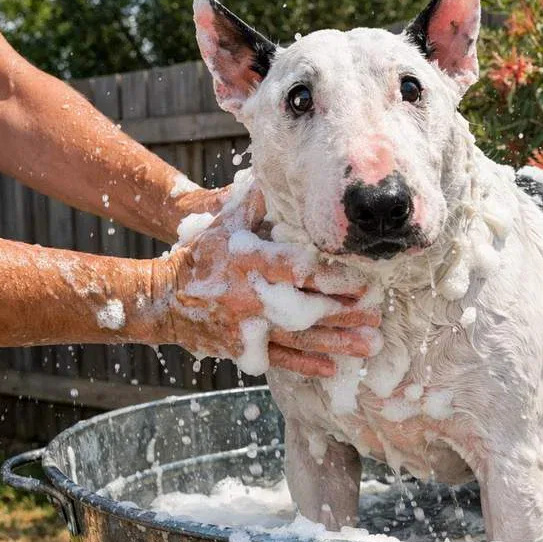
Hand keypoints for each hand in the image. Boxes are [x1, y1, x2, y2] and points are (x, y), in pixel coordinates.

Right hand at [151, 184, 380, 375]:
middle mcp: (251, 296)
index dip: (333, 279)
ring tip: (369, 346)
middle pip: (306, 308)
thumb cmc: (204, 254)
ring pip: (299, 338)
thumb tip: (281, 173)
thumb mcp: (228, 222)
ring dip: (337, 344)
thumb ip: (259, 201)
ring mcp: (247, 326)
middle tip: (378, 320)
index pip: (300, 271)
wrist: (164, 298)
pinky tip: (333, 368)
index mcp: (252, 262)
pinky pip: (279, 358)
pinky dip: (306, 365)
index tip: (365, 285)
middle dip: (345, 315)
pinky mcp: (242, 347)